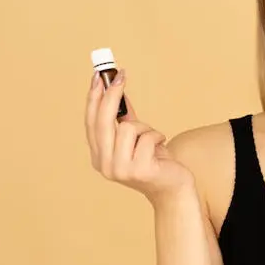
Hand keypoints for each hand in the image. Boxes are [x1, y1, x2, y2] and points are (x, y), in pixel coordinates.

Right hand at [84, 68, 194, 203]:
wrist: (173, 188)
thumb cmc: (155, 161)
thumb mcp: (136, 137)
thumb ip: (124, 118)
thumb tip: (117, 88)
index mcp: (98, 156)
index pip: (91, 122)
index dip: (94, 98)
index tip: (99, 76)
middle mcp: (104, 165)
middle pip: (103, 122)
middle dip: (112, 95)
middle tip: (121, 75)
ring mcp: (120, 169)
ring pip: (128, 128)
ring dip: (145, 127)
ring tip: (153, 138)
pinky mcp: (139, 170)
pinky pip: (147, 137)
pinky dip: (157, 136)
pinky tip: (161, 147)